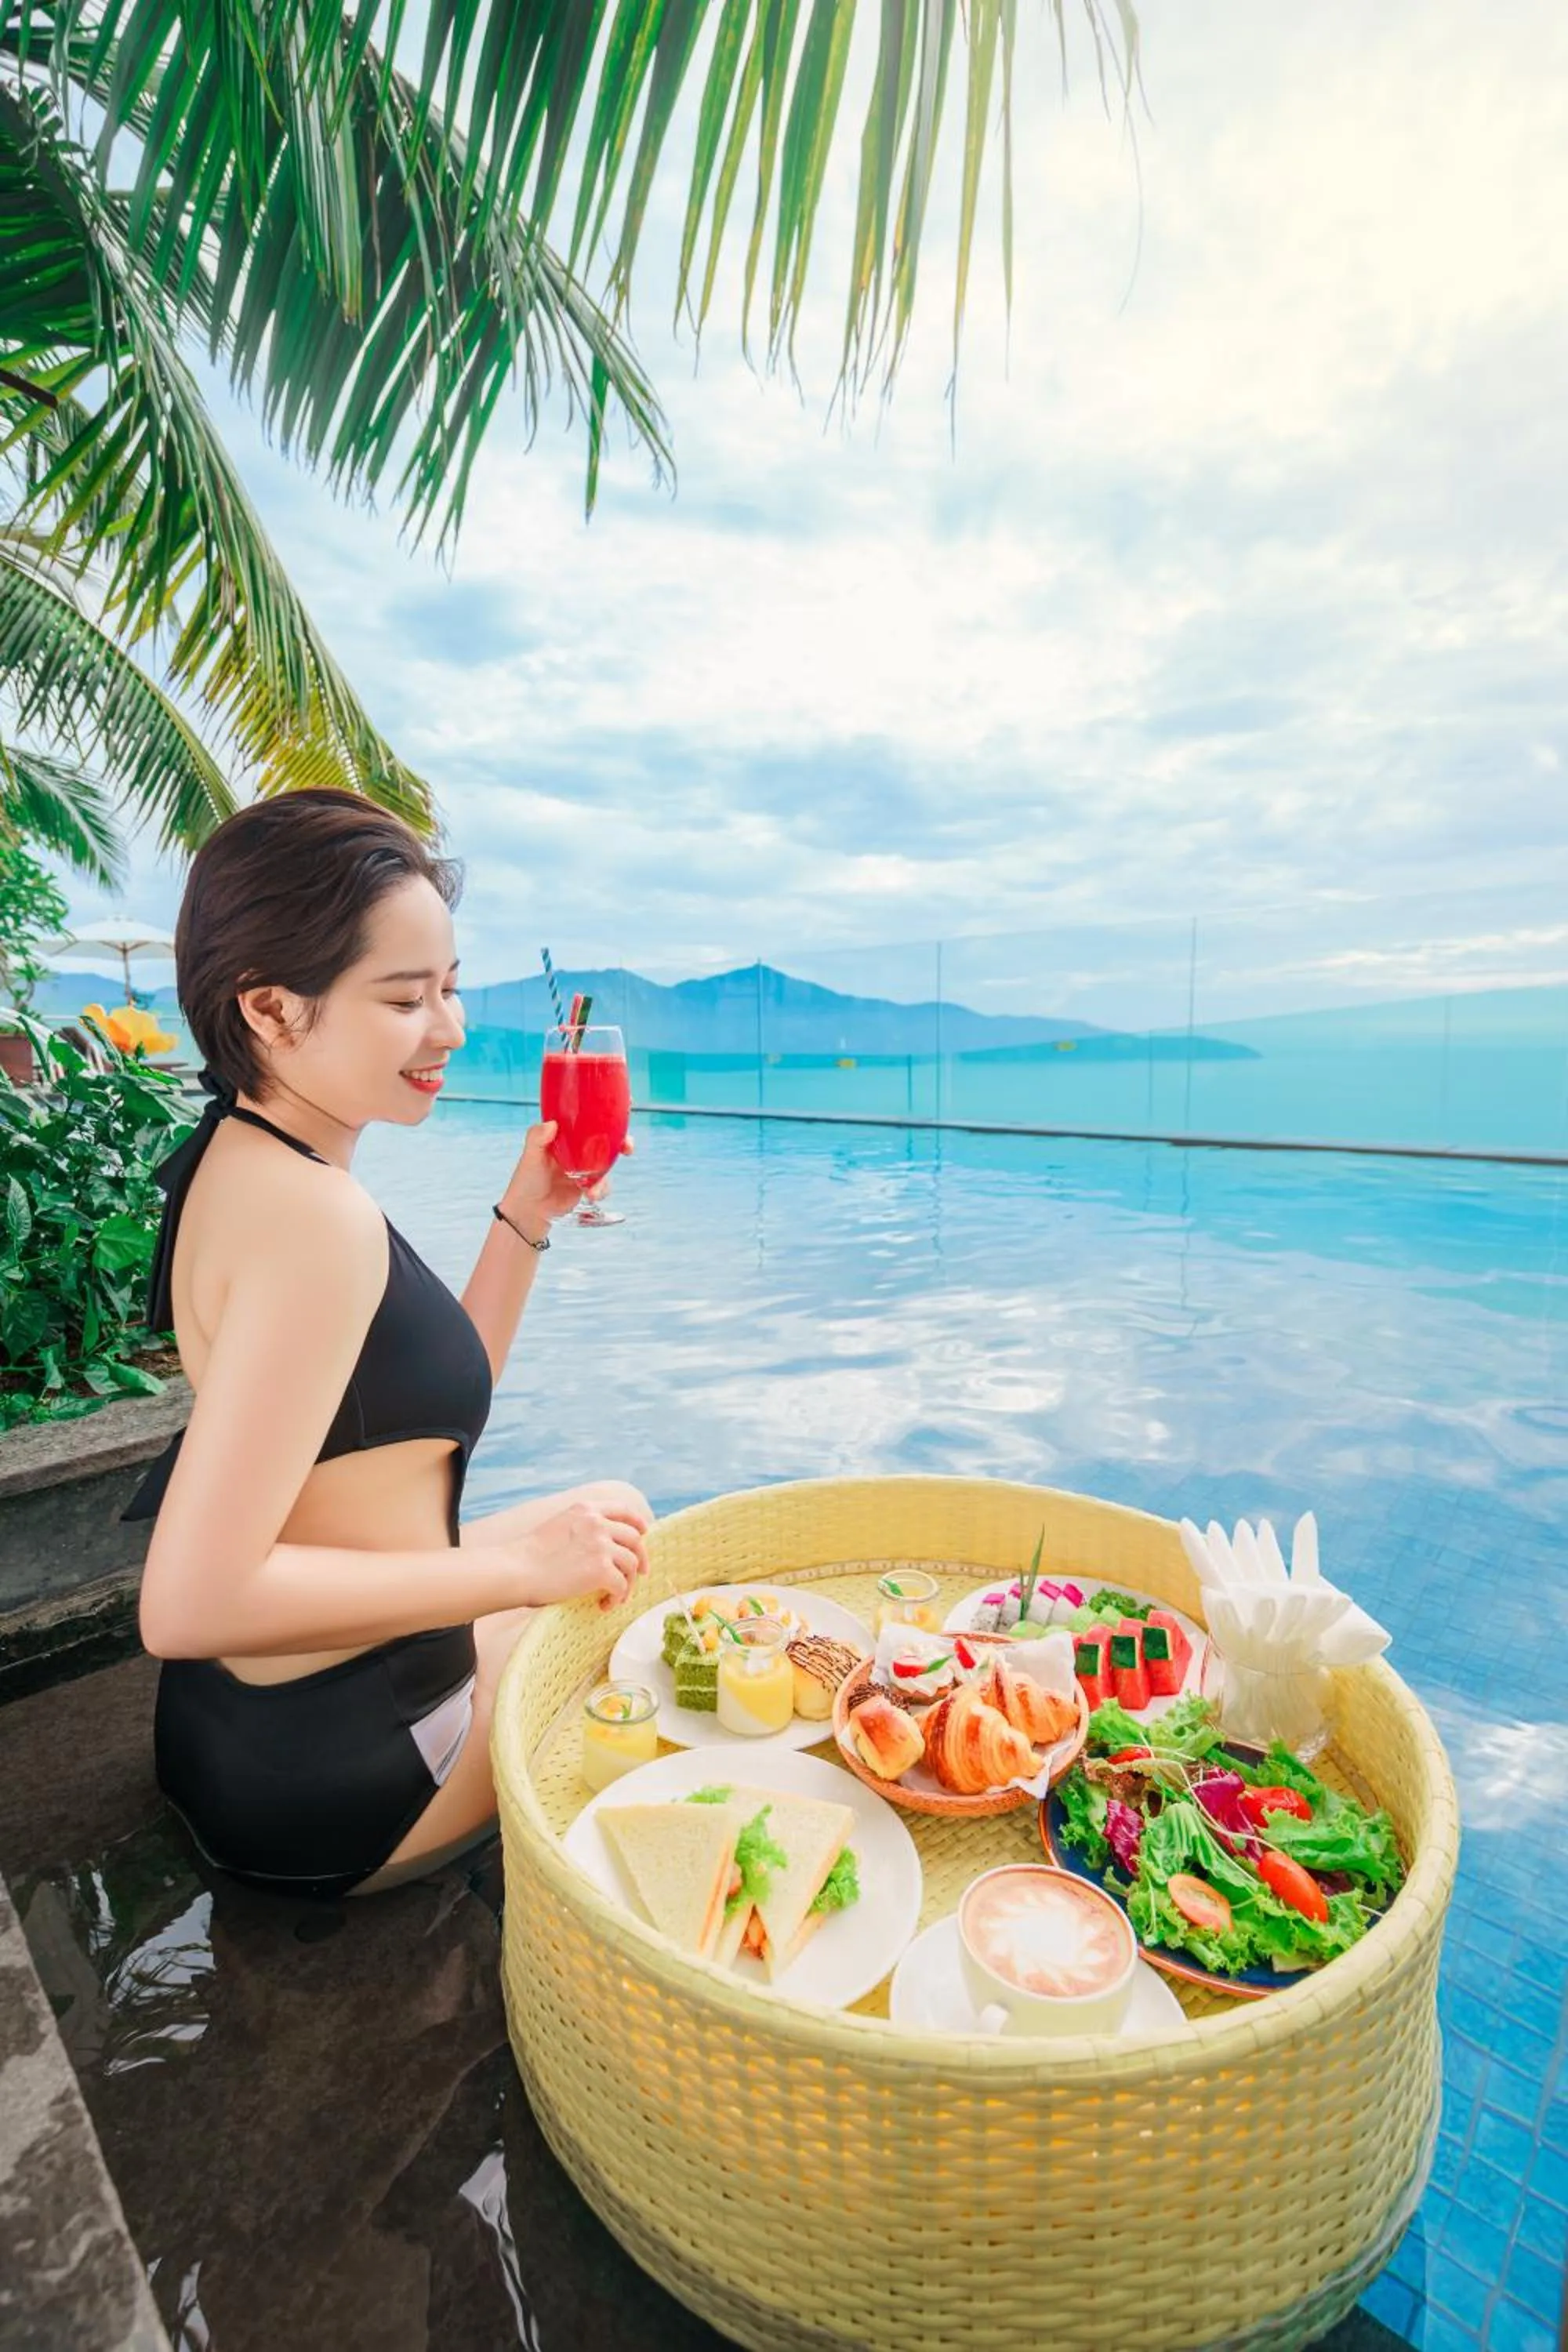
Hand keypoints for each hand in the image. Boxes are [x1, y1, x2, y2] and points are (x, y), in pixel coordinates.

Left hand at [499, 1121, 633, 1232]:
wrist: (530, 1210)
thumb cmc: (526, 1179)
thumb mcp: (530, 1156)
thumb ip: (537, 1138)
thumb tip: (552, 1124)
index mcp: (566, 1134)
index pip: (589, 1117)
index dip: (606, 1110)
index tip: (624, 1105)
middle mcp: (578, 1148)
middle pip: (607, 1138)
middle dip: (622, 1140)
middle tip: (628, 1145)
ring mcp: (585, 1166)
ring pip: (609, 1162)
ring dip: (610, 1172)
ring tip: (597, 1186)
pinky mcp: (588, 1184)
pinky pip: (603, 1184)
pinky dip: (601, 1189)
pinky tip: (590, 1194)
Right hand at [522, 1499, 649, 1610]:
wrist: (516, 1570)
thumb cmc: (529, 1556)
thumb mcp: (559, 1526)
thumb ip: (582, 1527)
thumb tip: (603, 1545)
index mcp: (586, 1510)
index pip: (622, 1510)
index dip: (637, 1522)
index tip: (644, 1532)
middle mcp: (597, 1523)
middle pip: (634, 1539)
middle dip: (640, 1557)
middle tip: (641, 1573)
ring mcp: (600, 1545)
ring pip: (631, 1564)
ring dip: (628, 1583)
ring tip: (616, 1597)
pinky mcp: (601, 1570)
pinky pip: (621, 1586)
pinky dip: (617, 1598)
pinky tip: (604, 1605)